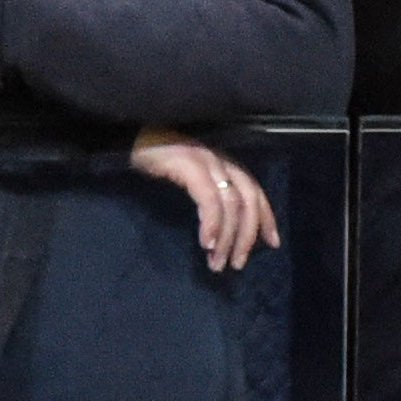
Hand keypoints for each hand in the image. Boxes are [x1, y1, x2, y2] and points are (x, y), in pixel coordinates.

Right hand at [133, 130, 276, 271]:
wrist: (128, 136)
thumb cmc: (154, 161)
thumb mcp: (187, 179)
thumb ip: (206, 196)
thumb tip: (219, 233)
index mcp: (223, 164)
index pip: (254, 191)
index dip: (266, 217)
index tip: (272, 243)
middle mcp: (219, 160)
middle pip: (248, 199)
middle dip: (247, 235)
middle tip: (238, 263)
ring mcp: (205, 160)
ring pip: (231, 203)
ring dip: (227, 238)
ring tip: (217, 263)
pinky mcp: (188, 164)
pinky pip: (208, 198)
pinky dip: (211, 223)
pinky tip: (206, 243)